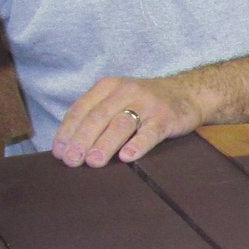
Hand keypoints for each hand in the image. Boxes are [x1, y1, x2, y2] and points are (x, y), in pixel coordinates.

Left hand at [52, 75, 203, 167]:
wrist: (188, 93)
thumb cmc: (145, 103)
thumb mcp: (118, 100)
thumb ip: (96, 116)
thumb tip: (69, 146)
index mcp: (107, 87)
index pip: (81, 109)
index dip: (68, 131)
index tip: (60, 152)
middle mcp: (126, 92)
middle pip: (99, 116)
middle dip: (82, 140)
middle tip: (72, 160)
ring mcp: (147, 104)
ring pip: (121, 124)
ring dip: (105, 144)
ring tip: (93, 161)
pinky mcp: (166, 117)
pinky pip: (150, 132)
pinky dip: (138, 145)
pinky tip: (127, 157)